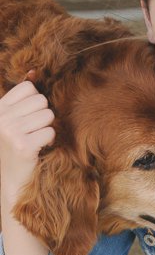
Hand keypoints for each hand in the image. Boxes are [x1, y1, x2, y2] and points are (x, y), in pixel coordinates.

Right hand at [0, 80, 54, 198]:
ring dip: (47, 129)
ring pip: (48, 116)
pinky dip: (49, 141)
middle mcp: (2, 118)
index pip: (28, 88)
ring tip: (37, 140)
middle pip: (41, 101)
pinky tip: (39, 149)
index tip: (31, 118)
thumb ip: (22, 99)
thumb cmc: (14, 150)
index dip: (36, 102)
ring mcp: (11, 131)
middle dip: (44, 117)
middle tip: (35, 132)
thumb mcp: (13, 121)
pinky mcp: (23, 146)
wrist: (10, 182)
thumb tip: (33, 72)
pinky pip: (50, 132)